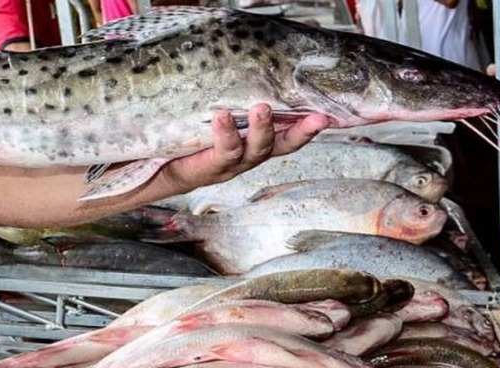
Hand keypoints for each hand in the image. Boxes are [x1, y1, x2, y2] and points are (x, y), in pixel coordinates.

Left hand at [158, 104, 329, 193]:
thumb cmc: (203, 136)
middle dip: (300, 131)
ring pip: (255, 148)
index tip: (328, 116)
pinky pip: (224, 150)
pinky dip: (225, 133)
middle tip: (312, 117)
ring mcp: (235, 163)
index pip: (292, 135)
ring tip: (261, 108)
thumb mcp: (229, 118)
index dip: (311, 128)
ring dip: (261, 128)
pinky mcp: (214, 166)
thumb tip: (263, 69)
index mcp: (262, 142)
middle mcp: (253, 154)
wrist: (171, 167)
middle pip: (281, 145)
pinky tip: (223, 116)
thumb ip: (246, 102)